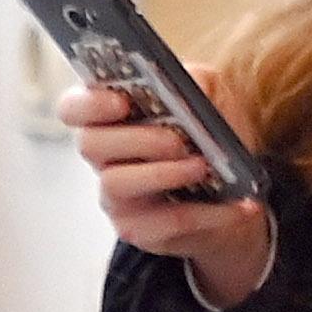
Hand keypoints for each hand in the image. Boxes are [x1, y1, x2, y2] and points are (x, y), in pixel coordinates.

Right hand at [64, 80, 281, 307]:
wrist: (235, 191)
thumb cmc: (211, 135)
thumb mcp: (211, 96)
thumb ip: (195, 83)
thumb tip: (186, 84)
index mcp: (111, 116)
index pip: (73, 108)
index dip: (89, 103)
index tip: (121, 101)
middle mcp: (104, 156)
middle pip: (90, 144)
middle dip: (136, 139)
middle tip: (177, 140)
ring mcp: (116, 196)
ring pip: (117, 184)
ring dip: (165, 174)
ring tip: (203, 168)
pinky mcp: (137, 229)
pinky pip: (164, 222)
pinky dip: (207, 213)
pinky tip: (238, 206)